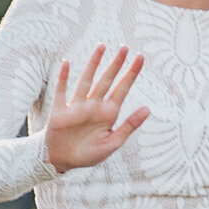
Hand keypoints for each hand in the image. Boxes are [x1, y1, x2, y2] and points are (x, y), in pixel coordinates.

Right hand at [44, 44, 150, 173]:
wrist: (61, 161)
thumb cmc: (88, 154)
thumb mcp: (113, 143)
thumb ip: (129, 126)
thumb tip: (148, 108)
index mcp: (108, 113)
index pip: (122, 89)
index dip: (131, 73)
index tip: (140, 57)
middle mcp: (94, 106)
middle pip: (107, 80)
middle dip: (116, 64)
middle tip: (125, 47)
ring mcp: (77, 106)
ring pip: (86, 81)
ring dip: (93, 64)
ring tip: (101, 47)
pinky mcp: (60, 112)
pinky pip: (61, 92)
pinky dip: (63, 78)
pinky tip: (66, 63)